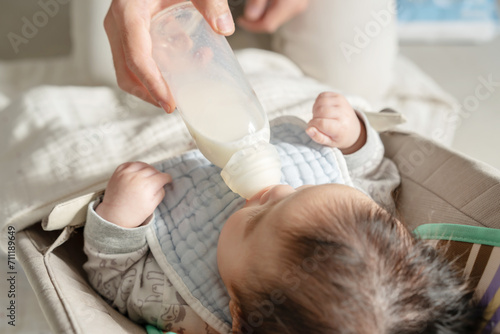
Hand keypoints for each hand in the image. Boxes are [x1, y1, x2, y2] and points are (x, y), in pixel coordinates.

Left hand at [96, 162, 171, 227]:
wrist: (115, 216)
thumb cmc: (135, 213)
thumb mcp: (153, 205)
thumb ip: (161, 191)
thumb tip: (162, 182)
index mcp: (147, 186)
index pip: (162, 176)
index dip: (167, 179)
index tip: (168, 180)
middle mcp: (137, 177)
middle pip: (153, 170)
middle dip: (158, 175)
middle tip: (158, 180)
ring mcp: (126, 173)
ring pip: (142, 164)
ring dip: (147, 168)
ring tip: (148, 175)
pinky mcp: (118, 173)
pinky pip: (129, 164)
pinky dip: (135, 166)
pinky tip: (137, 172)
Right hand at [104, 0, 234, 111]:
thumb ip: (210, 2)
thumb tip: (225, 29)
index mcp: (128, 11)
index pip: (136, 57)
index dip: (153, 85)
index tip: (171, 103)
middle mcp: (118, 24)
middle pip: (127, 72)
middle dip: (152, 93)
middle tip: (177, 104)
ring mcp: (121, 30)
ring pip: (130, 70)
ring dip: (159, 80)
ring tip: (192, 71)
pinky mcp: (129, 33)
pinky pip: (138, 60)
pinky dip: (160, 67)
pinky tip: (186, 55)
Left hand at [237, 0, 308, 32]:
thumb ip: (257, 1)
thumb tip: (250, 17)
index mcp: (288, 4)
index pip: (267, 26)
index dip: (251, 26)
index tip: (241, 21)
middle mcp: (297, 6)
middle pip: (273, 23)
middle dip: (257, 21)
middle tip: (245, 15)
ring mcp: (300, 3)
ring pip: (278, 17)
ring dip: (264, 15)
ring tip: (255, 5)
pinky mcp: (300, 0)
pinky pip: (284, 10)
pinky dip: (272, 8)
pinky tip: (266, 2)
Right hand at [306, 92, 365, 153]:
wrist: (353, 129)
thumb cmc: (339, 136)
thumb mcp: (330, 143)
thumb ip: (318, 138)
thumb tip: (308, 129)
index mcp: (341, 127)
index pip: (321, 123)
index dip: (313, 125)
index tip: (312, 128)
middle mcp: (343, 114)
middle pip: (320, 111)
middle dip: (314, 117)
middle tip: (317, 122)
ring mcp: (342, 103)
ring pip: (320, 102)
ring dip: (315, 109)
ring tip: (319, 116)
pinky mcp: (339, 96)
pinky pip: (322, 95)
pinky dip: (318, 102)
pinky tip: (322, 109)